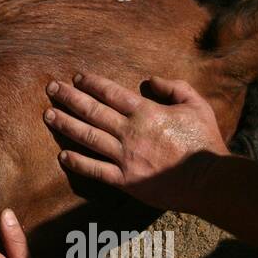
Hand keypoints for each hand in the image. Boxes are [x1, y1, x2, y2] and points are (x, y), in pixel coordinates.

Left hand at [44, 73, 228, 210]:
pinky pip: (95, 170)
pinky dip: (78, 162)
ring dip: (66, 124)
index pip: (110, 92)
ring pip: (88, 137)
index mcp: (145, 112)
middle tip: (50, 88)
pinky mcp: (125, 180)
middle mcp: (130, 131)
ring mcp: (125, 156)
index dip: (90, 83)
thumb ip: (174, 87)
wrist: (209, 180)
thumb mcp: (196, 105)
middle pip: (92, 110)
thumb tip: (150, 80)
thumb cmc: (204, 141)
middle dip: (69, 98)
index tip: (75, 78)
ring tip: (48, 115)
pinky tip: (63, 155)